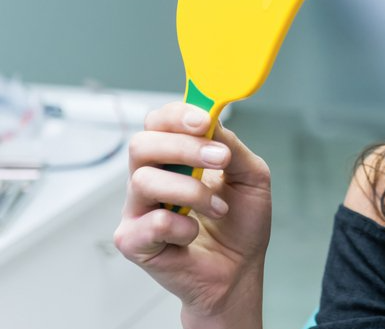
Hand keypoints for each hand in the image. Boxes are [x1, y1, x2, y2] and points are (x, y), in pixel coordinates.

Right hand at [114, 102, 271, 327]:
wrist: (240, 270)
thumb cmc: (241, 222)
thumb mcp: (251, 176)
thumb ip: (232, 145)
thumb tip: (212, 121)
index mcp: (175, 157)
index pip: (159, 122)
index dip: (178, 115)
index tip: (205, 121)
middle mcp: (151, 177)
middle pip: (142, 143)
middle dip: (184, 147)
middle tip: (220, 159)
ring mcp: (138, 209)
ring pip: (144, 180)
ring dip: (192, 191)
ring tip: (218, 208)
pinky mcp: (133, 240)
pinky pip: (149, 222)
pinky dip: (181, 227)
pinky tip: (194, 234)